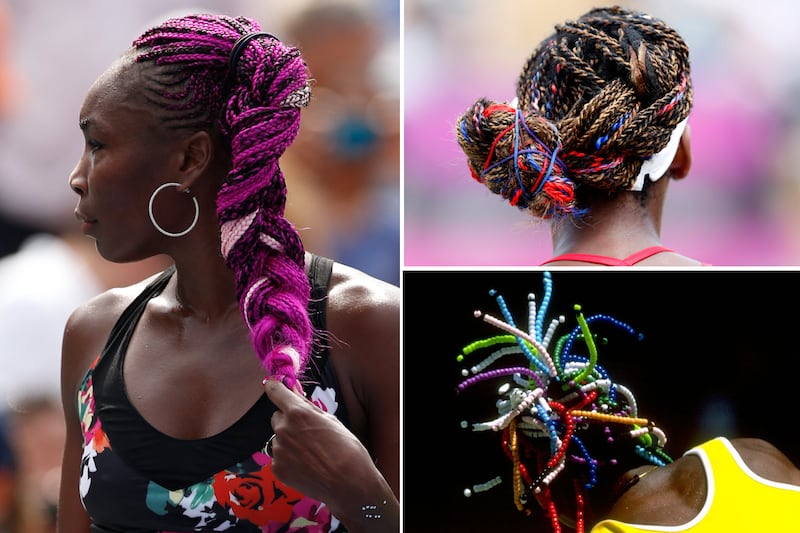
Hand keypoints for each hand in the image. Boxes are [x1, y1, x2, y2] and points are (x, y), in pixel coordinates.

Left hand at [264, 378, 398, 531]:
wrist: (349, 483)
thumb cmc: (346, 449)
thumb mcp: (331, 420)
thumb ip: (309, 408)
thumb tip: (295, 395)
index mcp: (298, 413)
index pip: (275, 391)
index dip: (274, 387)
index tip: (273, 385)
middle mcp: (283, 429)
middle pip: (277, 417)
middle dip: (288, 420)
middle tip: (307, 432)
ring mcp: (278, 450)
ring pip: (279, 439)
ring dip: (289, 442)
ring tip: (311, 453)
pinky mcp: (277, 468)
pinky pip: (279, 457)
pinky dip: (289, 459)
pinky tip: (306, 465)